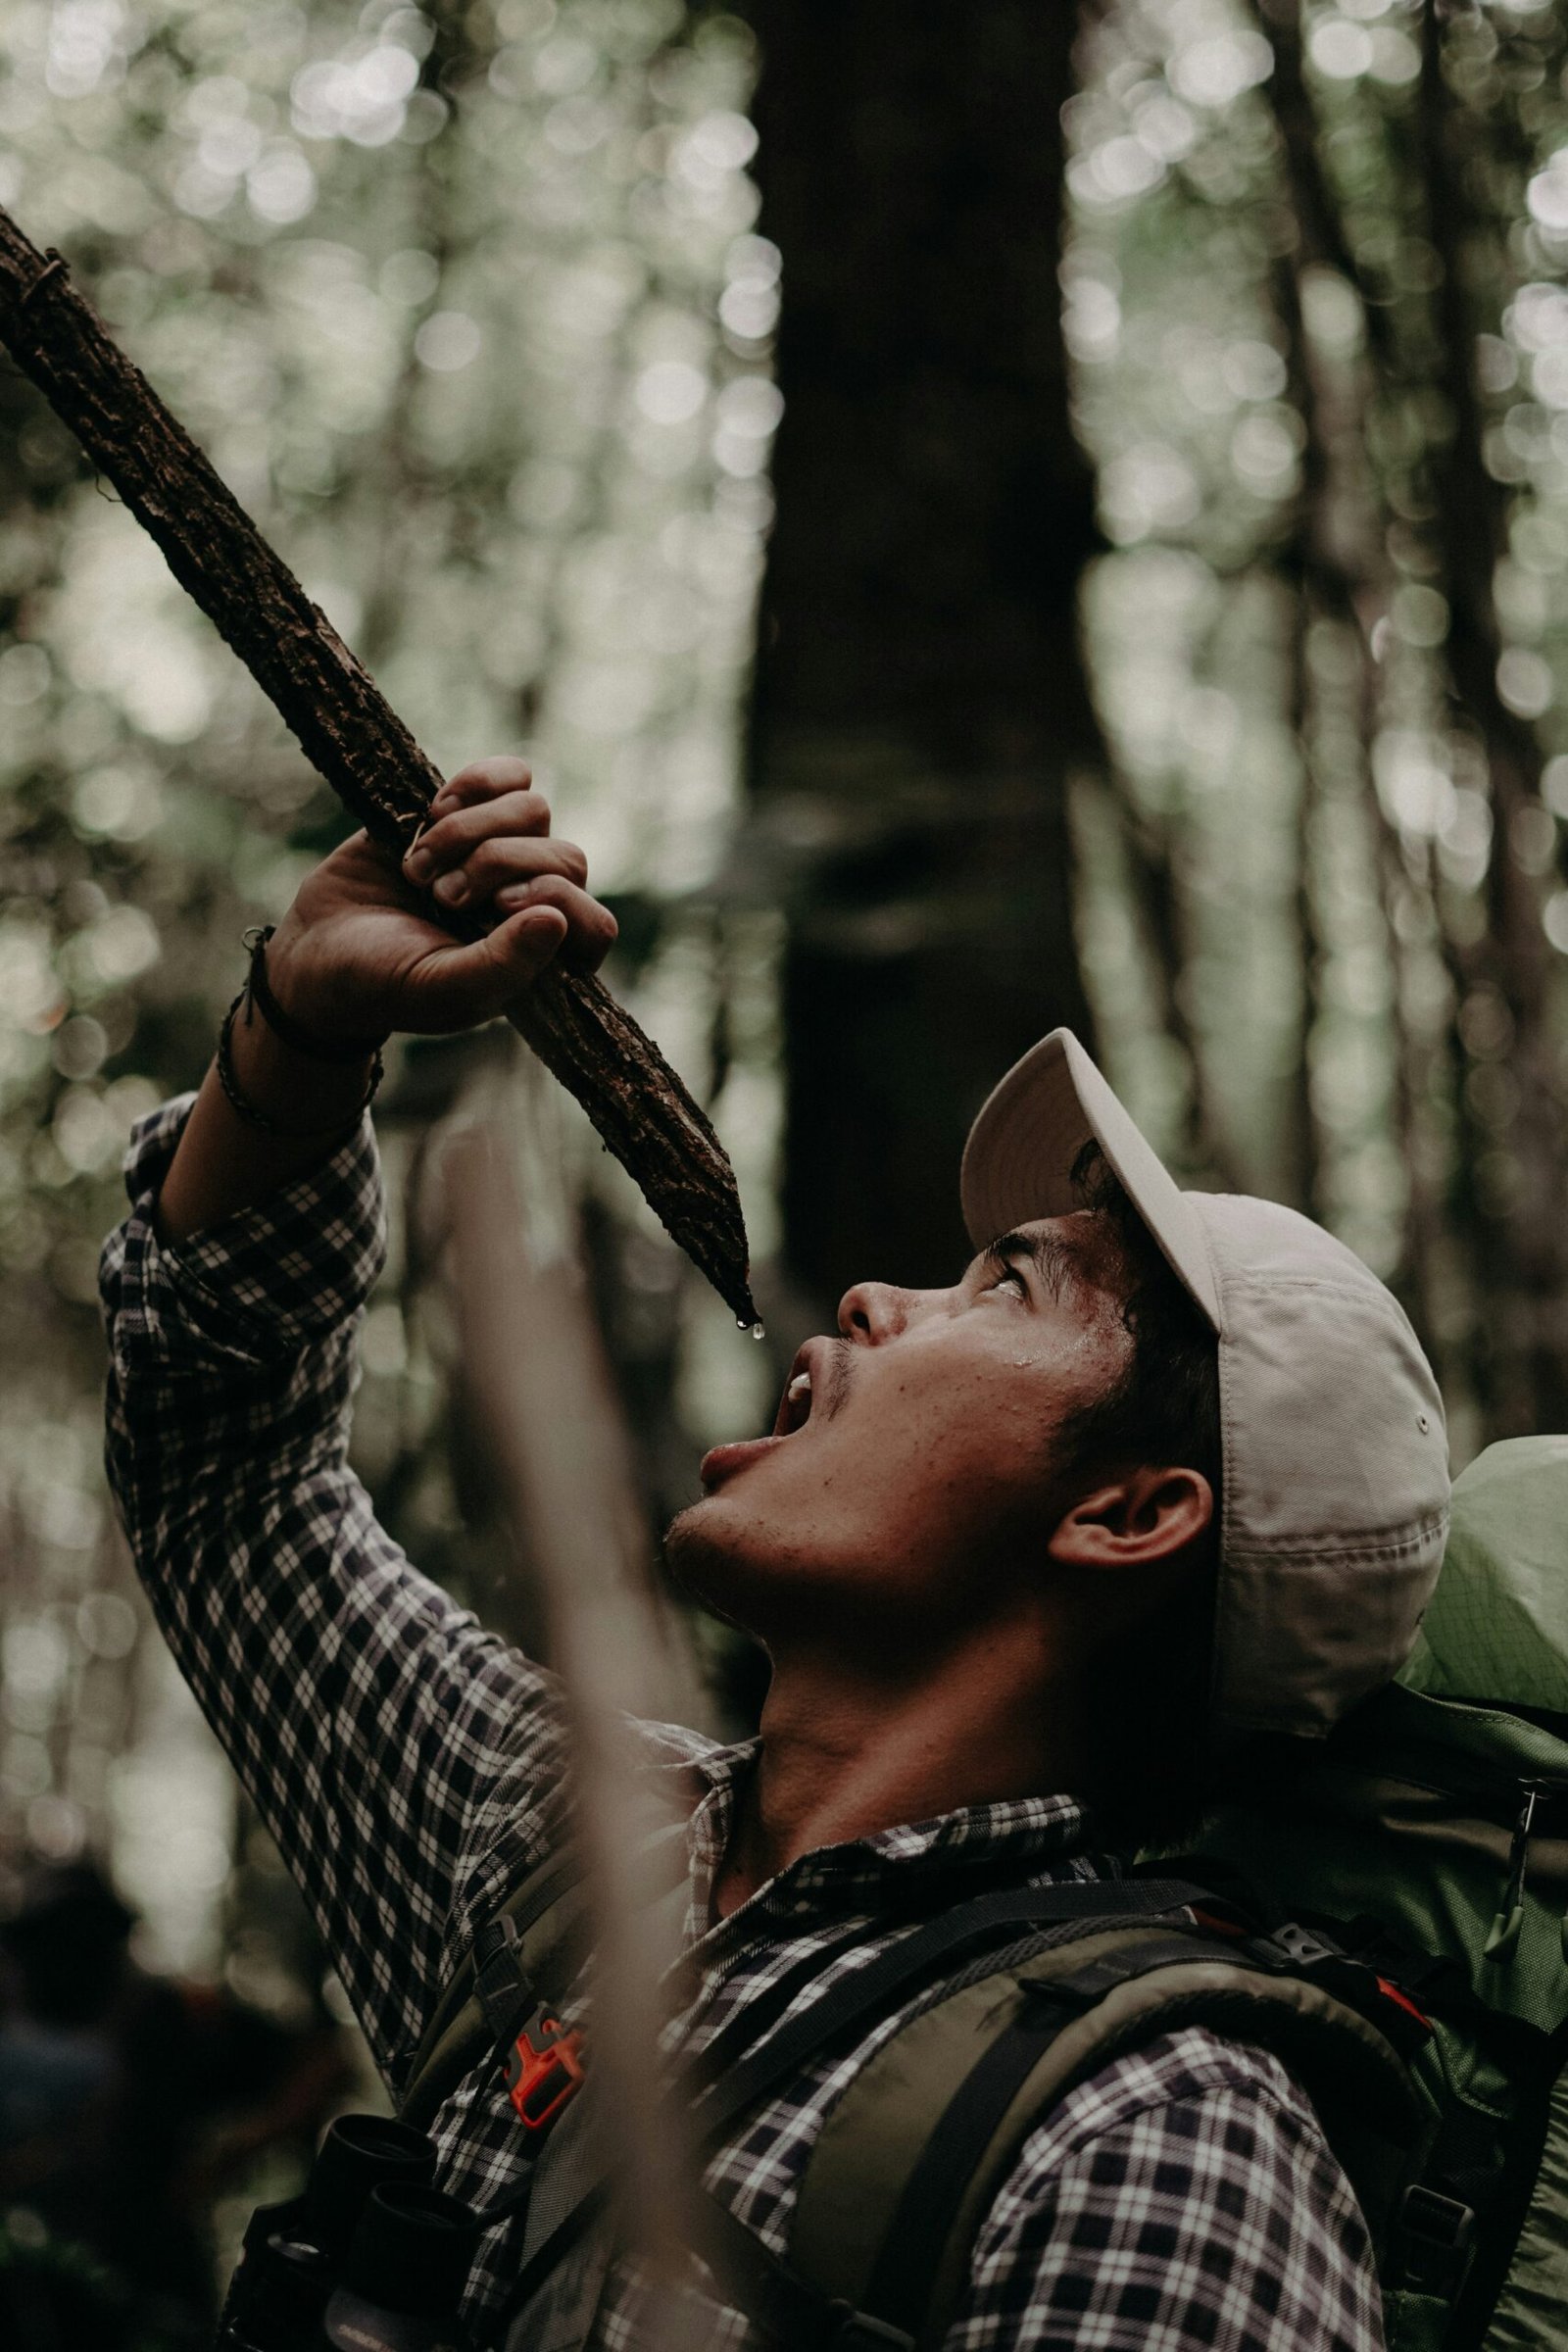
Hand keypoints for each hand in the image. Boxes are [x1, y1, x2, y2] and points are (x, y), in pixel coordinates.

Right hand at [263, 758, 615, 1044]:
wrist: (317, 947)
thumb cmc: (380, 983)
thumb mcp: (436, 988)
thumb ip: (501, 966)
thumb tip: (558, 920)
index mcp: (539, 961)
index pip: (594, 925)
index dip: (554, 902)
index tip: (497, 908)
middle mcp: (531, 906)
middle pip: (568, 858)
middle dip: (498, 866)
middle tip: (442, 896)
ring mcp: (504, 854)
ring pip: (536, 812)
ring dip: (470, 832)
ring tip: (419, 867)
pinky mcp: (471, 812)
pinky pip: (511, 777)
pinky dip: (476, 784)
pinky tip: (432, 813)